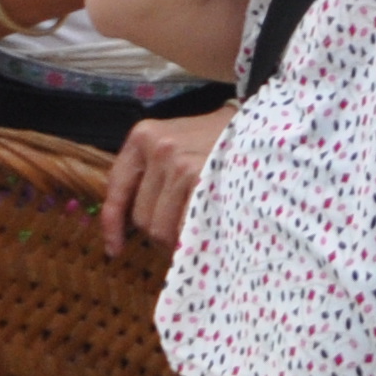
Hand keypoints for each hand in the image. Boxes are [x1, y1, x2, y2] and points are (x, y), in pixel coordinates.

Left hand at [101, 107, 228, 254]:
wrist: (262, 126)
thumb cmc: (221, 141)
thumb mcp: (179, 143)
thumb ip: (154, 174)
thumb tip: (130, 226)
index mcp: (144, 136)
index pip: (117, 188)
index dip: (113, 225)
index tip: (116, 249)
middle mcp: (157, 147)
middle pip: (142, 216)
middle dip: (159, 234)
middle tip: (184, 234)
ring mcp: (178, 162)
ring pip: (161, 227)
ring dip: (178, 240)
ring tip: (200, 231)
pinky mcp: (199, 177)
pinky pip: (184, 227)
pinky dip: (194, 238)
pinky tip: (208, 234)